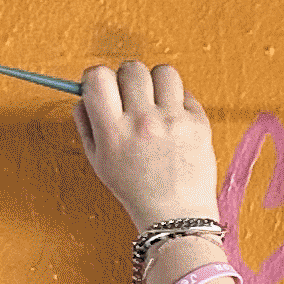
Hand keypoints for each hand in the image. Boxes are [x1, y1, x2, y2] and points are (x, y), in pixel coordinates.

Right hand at [74, 63, 221, 231]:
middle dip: (127, 78)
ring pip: (164, 72)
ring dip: (157, 82)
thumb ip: (86, 124)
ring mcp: (174, 121)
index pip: (98, 77)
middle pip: (132, 68)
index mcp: (113, 132)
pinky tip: (173, 120)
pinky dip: (178, 101)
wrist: (175, 215)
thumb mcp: (98, 161)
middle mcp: (143, 122)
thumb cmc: (136, 189)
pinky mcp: (199, 124)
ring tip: (156, 102)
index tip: (102, 86)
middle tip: (131, 96)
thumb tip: (84, 94)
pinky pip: (186, 92)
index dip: (97, 76)